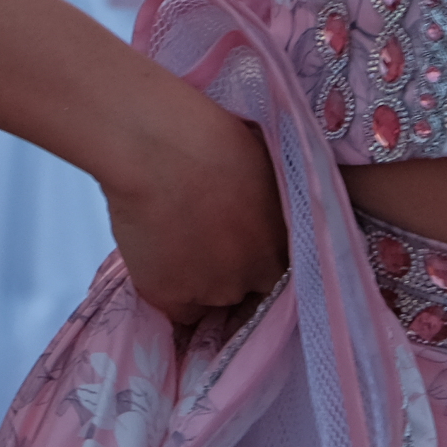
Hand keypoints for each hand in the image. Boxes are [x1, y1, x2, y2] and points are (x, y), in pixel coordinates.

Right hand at [90, 77, 285, 327]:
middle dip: (237, 268)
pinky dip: (173, 293)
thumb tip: (267, 203)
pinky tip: (161, 261)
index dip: (265, 256)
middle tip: (212, 237)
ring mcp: (216, 290)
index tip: (249, 243)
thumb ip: (272, 197)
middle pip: (252, 286)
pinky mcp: (172, 297)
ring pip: (216, 298)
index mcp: (287, 238)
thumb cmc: (213, 135)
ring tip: (181, 243)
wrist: (159, 148)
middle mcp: (257, 273)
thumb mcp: (264, 162)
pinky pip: (180, 311)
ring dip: (205, 280)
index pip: (286, 269)